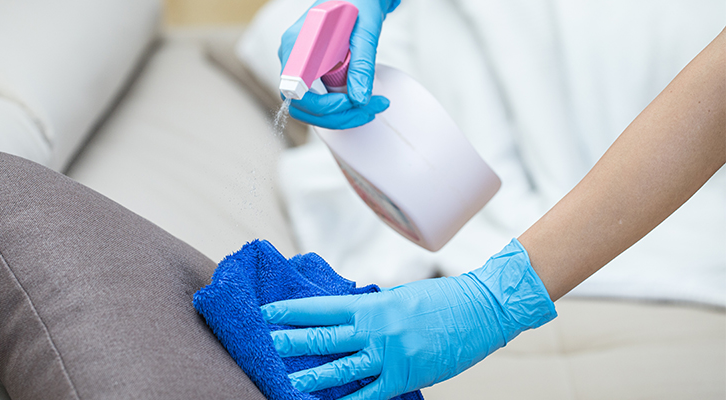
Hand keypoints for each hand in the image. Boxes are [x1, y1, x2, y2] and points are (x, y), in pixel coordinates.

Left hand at [261, 239, 556, 399]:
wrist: (482, 310)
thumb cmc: (441, 300)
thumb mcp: (398, 297)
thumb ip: (370, 309)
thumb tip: (342, 318)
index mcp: (372, 304)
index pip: (322, 308)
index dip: (292, 311)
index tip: (268, 312)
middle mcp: (376, 329)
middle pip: (324, 337)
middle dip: (291, 342)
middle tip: (265, 343)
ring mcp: (389, 355)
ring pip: (341, 369)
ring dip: (311, 377)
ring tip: (286, 381)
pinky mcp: (405, 376)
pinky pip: (369, 395)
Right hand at [279, 0, 399, 128]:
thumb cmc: (358, 2)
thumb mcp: (365, 31)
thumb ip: (361, 64)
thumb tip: (360, 98)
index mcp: (297, 44)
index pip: (296, 91)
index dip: (322, 105)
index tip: (350, 101)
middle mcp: (291, 58)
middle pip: (302, 106)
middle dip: (337, 116)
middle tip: (371, 109)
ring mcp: (298, 67)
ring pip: (310, 109)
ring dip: (340, 116)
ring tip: (371, 107)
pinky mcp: (310, 73)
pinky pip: (317, 101)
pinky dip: (339, 109)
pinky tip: (361, 101)